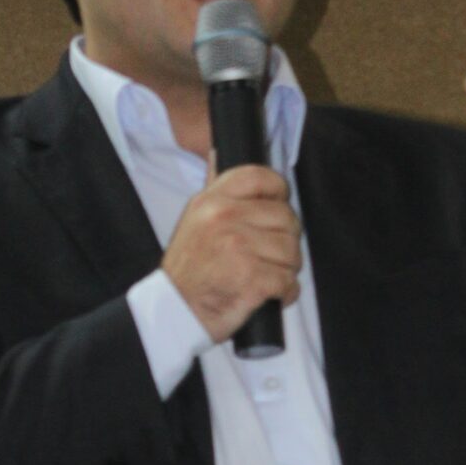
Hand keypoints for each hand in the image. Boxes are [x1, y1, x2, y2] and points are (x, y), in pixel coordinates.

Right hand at [162, 164, 301, 342]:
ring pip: (291, 250)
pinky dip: (285, 292)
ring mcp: (239, 248)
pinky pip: (289, 280)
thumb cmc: (188, 272)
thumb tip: (217, 152)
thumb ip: (215, 191)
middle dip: (285, 240)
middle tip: (268, 255)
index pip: (260, 177)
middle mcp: (224, 219)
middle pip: (286, 217)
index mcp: (211, 201)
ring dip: (286, 268)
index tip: (276, 210)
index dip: (278, 192)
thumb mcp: (193, 220)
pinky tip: (270, 294)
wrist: (174, 313)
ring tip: (266, 275)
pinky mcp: (252, 278)